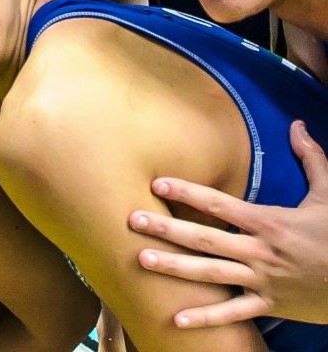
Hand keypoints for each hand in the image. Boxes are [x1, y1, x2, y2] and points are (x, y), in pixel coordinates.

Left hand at [129, 120, 327, 325]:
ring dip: (174, 268)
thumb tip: (297, 124)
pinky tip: (177, 319)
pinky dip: (205, 318)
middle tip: (132, 219)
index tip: (157, 181)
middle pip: (205, 239)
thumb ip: (311, 159)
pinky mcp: (270, 305)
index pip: (220, 204)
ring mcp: (263, 281)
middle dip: (167, 228)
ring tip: (141, 260)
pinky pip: (233, 313)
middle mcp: (260, 252)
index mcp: (270, 223)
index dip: (188, 191)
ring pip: (211, 274)